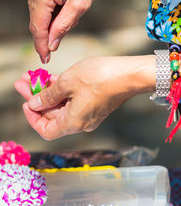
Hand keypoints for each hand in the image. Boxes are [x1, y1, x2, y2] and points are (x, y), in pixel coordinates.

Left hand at [15, 56, 154, 139]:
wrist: (130, 74)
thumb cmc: (100, 77)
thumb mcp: (67, 82)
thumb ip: (47, 95)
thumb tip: (34, 104)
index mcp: (73, 123)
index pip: (46, 131)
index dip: (33, 119)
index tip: (26, 103)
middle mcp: (80, 123)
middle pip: (53, 116)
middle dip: (38, 99)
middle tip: (25, 82)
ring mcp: (88, 115)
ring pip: (62, 107)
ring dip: (48, 93)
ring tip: (34, 77)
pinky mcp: (94, 105)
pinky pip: (72, 102)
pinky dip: (62, 92)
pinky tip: (52, 78)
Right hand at [26, 0, 99, 62]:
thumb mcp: (80, 4)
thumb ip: (64, 26)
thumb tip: (52, 44)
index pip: (38, 28)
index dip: (41, 46)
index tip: (45, 59)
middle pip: (37, 22)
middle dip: (49, 35)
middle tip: (57, 45)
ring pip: (39, 15)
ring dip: (52, 24)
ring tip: (69, 16)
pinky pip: (42, 6)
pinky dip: (52, 14)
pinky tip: (65, 9)